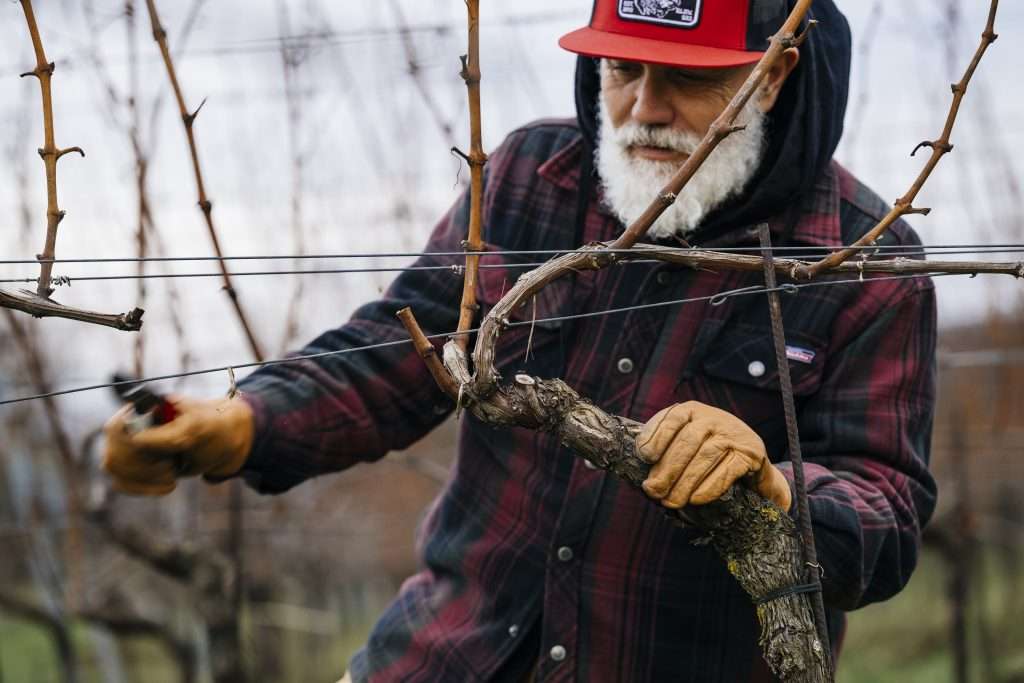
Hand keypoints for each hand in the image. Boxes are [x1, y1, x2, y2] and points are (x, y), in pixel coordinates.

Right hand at [102, 395, 253, 495]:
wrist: (223, 442)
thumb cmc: (211, 428)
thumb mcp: (195, 429)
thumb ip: (167, 435)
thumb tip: (135, 439)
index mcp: (144, 407)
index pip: (115, 430)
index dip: (133, 448)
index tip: (164, 456)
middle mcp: (129, 424)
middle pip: (113, 457)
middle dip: (145, 468)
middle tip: (173, 465)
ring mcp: (127, 445)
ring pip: (115, 472)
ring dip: (147, 478)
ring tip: (173, 470)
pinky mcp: (131, 465)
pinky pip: (122, 484)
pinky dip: (146, 488)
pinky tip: (168, 482)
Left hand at [636, 401, 791, 511]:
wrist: (751, 466)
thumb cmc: (707, 458)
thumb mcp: (686, 447)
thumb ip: (665, 456)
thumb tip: (648, 484)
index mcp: (693, 411)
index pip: (672, 418)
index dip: (656, 436)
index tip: (645, 457)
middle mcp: (714, 417)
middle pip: (687, 441)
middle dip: (667, 469)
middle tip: (654, 492)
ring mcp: (734, 434)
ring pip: (706, 456)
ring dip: (685, 483)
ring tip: (671, 502)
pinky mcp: (751, 454)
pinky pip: (728, 470)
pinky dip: (709, 487)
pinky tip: (695, 500)